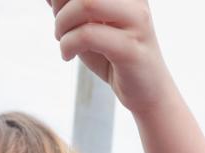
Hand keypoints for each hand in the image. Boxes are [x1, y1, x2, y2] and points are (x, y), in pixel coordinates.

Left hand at [51, 0, 178, 114]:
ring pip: (87, 4)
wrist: (148, 92)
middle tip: (60, 28)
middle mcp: (135, 1)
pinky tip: (67, 55)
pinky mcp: (131, 48)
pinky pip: (88, 35)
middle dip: (61, 6)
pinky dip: (67, 44)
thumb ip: (71, 5)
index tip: (57, 12)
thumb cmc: (114, 56)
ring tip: (63, 40)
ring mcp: (137, 22)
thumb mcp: (88, 24)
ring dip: (62, 23)